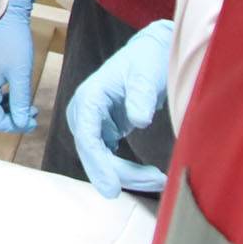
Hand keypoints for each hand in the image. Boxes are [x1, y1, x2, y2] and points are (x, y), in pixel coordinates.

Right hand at [0, 0, 38, 132]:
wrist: (7, 16)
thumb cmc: (13, 42)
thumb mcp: (20, 74)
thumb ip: (20, 101)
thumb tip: (22, 124)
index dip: (15, 126)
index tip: (32, 121)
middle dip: (14, 120)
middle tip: (33, 115)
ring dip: (12, 111)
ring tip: (30, 106)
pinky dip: (9, 101)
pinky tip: (20, 96)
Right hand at [65, 19, 172, 198]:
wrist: (150, 54)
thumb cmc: (147, 61)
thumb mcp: (147, 74)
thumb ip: (141, 95)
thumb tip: (139, 121)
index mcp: (90, 97)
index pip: (87, 137)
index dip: (98, 165)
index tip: (113, 189)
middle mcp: (85, 112)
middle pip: (93, 154)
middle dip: (121, 173)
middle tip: (156, 180)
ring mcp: (92, 123)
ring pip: (100, 160)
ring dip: (126, 174)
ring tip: (158, 178)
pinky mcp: (103, 131)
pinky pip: (108, 158)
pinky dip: (125, 170)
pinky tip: (146, 175)